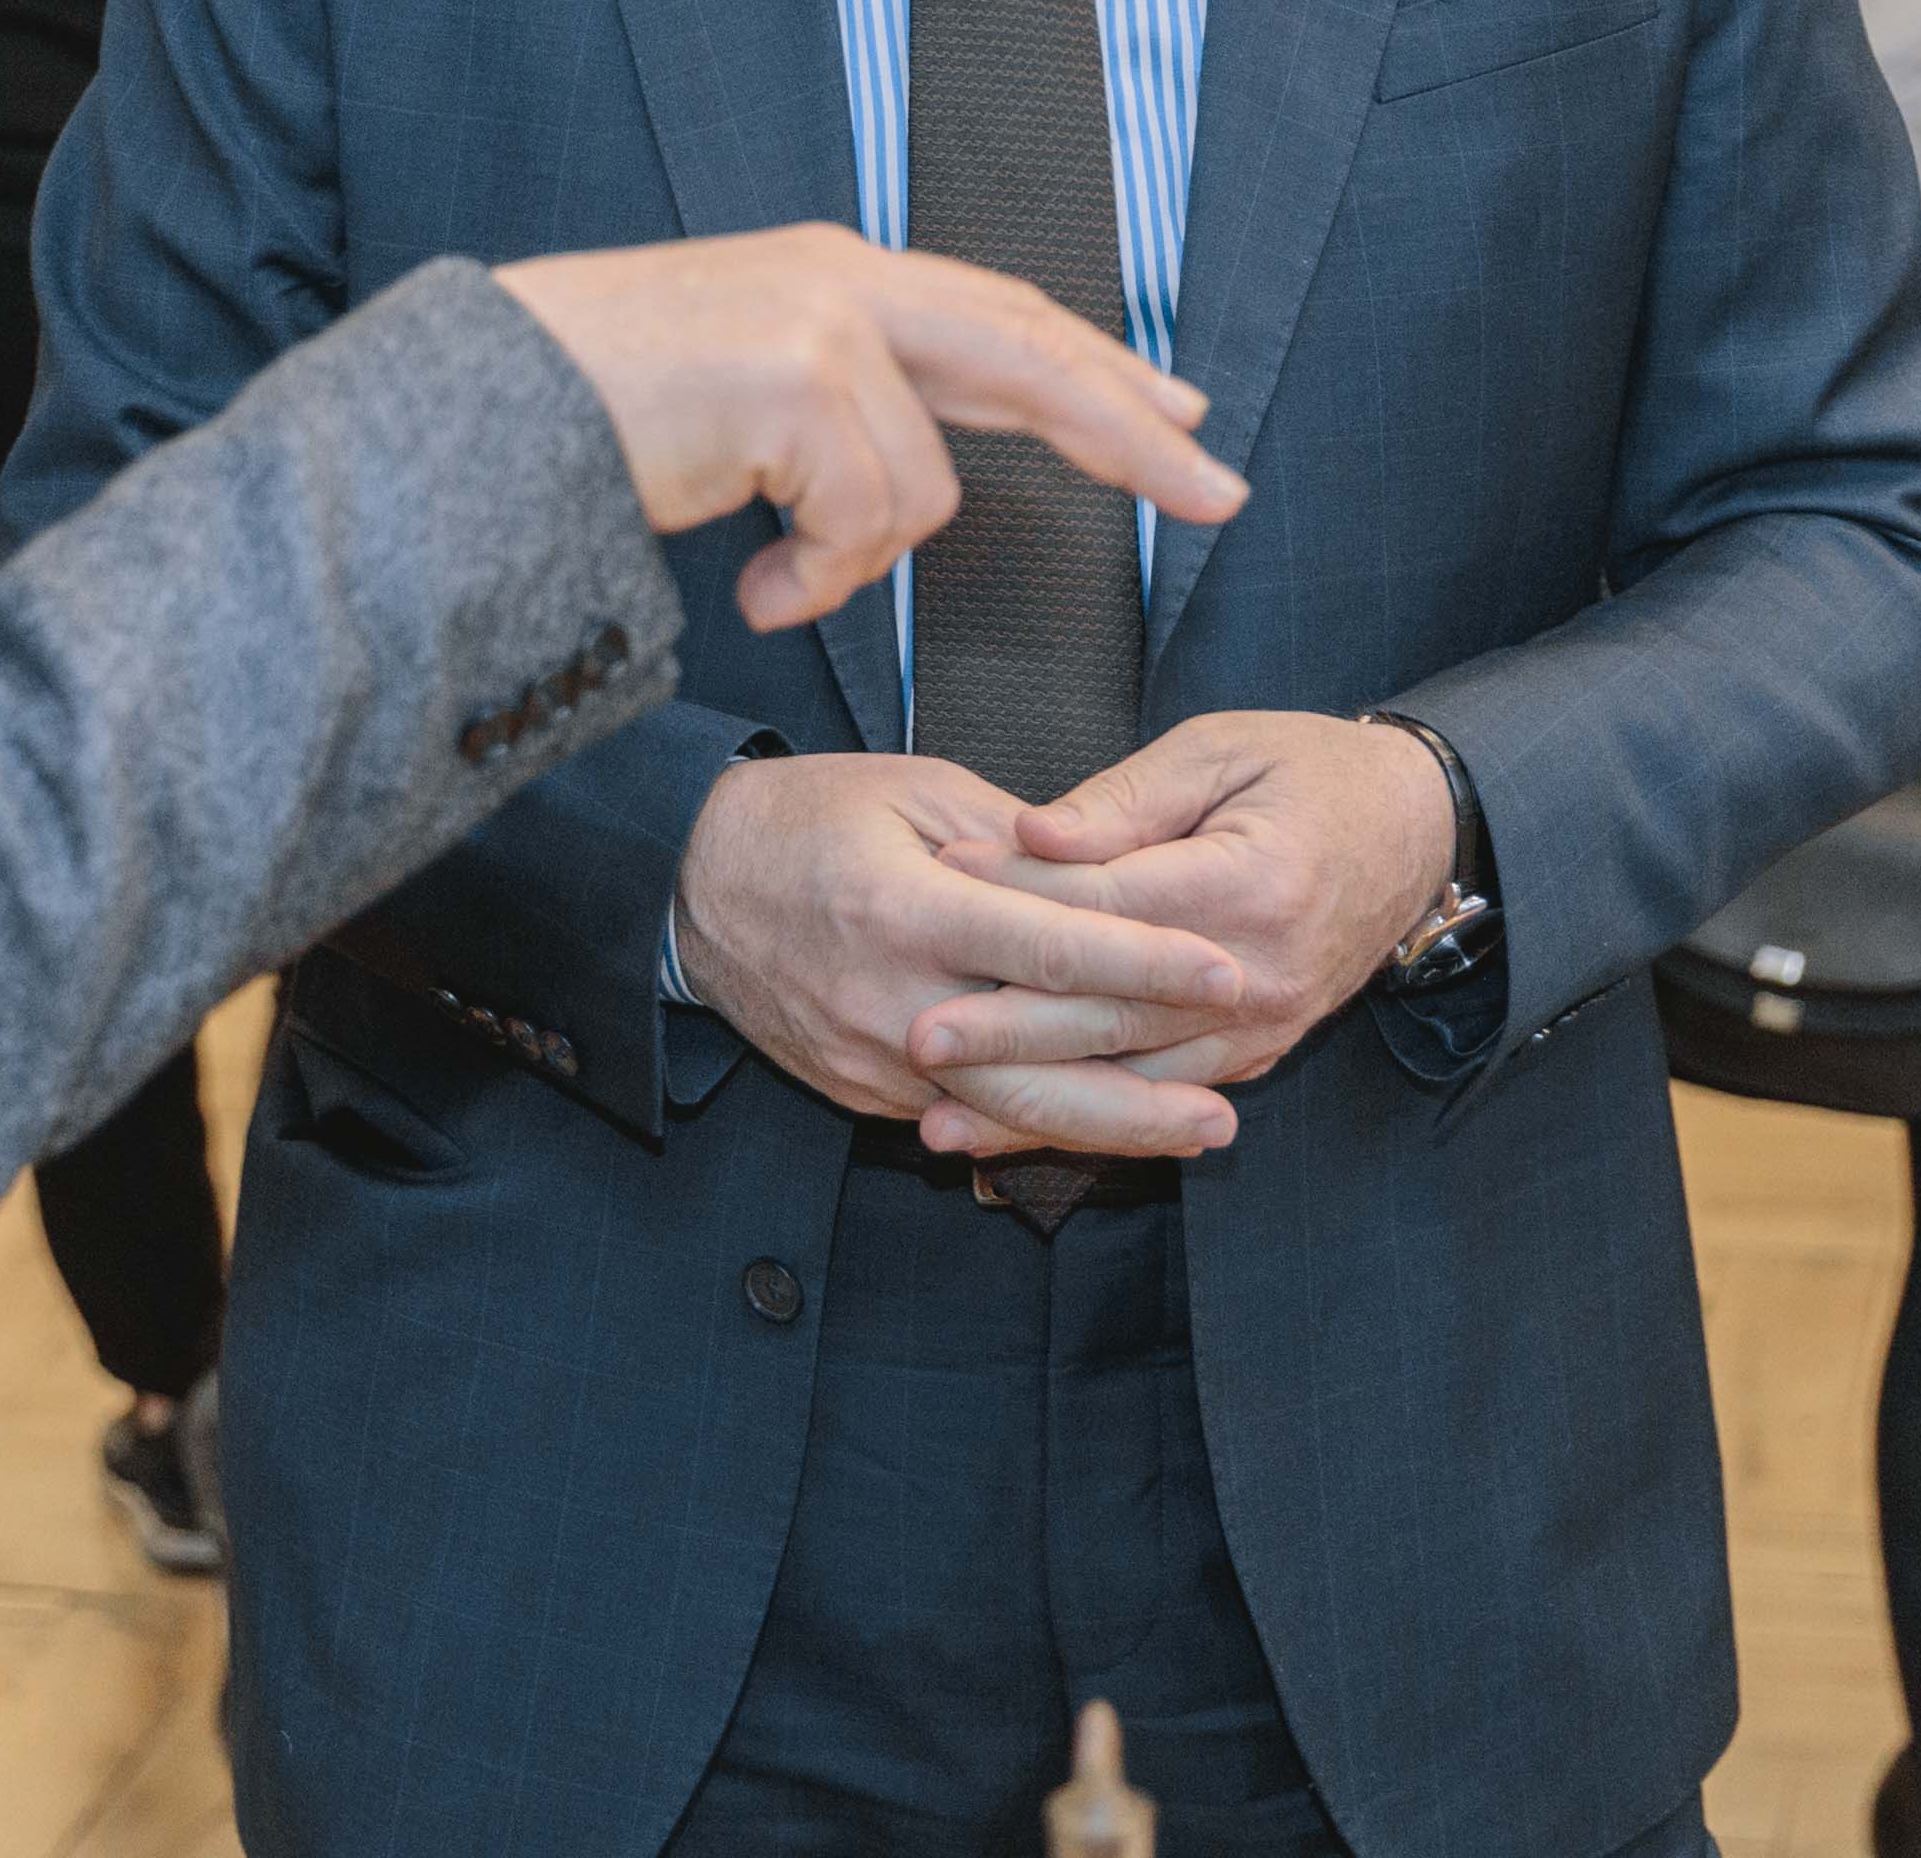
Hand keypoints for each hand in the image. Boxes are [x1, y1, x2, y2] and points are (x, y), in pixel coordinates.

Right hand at [494, 228, 1243, 634]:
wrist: (479, 413)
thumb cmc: (584, 422)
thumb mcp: (732, 395)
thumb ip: (833, 412)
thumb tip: (912, 486)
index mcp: (832, 276)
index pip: (1001, 314)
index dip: (1095, 365)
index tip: (1179, 413)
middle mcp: (840, 280)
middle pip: (1031, 354)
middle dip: (1130, 431)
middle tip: (1223, 495)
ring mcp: (819, 323)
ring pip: (921, 489)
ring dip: (848, 564)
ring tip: (764, 582)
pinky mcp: (795, 380)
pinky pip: (860, 524)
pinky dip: (810, 581)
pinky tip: (745, 588)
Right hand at [674, 753, 1248, 1146]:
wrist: (690, 883)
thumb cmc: (809, 816)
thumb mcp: (914, 789)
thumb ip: (1018, 840)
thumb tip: (1111, 872)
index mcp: (906, 904)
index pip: (1046, 946)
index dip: (1142, 964)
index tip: (1223, 972)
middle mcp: (889, 996)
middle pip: (1035, 1062)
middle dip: (1142, 1089)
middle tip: (1229, 1104)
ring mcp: (870, 1057)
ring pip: (1005, 1113)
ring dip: (1106, 1129)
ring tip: (1195, 1131)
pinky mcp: (859, 1090)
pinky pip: (962, 1116)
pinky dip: (1039, 1126)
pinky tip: (1110, 1127)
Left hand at [899, 712, 1462, 1156]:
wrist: (1417, 833)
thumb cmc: (1310, 772)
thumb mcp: (1221, 750)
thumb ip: (1124, 801)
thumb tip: (1029, 833)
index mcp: (1248, 885)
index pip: (1110, 904)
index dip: (1020, 893)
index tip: (940, 879)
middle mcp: (1257, 975)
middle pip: (1111, 1013)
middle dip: (1007, 1032)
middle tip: (916, 1037)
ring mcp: (1260, 1028)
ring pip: (1130, 1080)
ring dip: (1034, 1105)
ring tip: (940, 1118)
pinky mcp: (1256, 1056)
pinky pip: (1161, 1100)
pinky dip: (1087, 1122)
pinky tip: (1016, 1134)